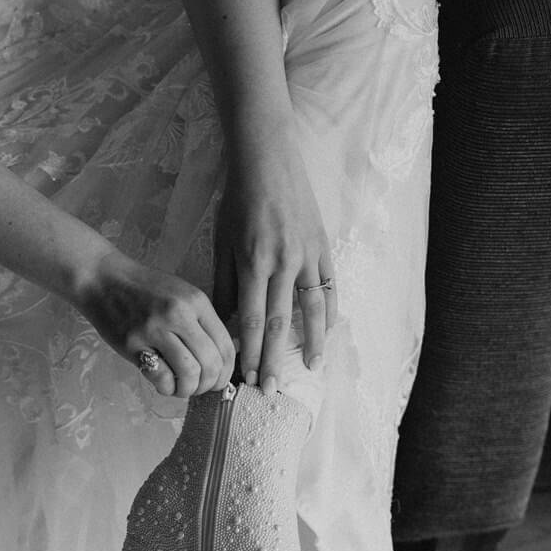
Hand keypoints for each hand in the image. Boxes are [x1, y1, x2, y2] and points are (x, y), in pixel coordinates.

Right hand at [75, 250, 236, 397]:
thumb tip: (221, 357)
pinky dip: (167, 388)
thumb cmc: (144, 289)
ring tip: (182, 387)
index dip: (227, 371)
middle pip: (211, 363)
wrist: (103, 279)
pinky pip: (160, 376)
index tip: (220, 380)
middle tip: (201, 387)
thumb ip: (202, 321)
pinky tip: (164, 384)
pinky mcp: (132, 345)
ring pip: (189, 373)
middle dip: (211, 384)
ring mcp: (154, 330)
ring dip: (189, 389)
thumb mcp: (181, 294)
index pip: (225, 345)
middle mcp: (178, 315)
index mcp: (196, 302)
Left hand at [214, 127, 337, 390]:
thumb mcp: (221, 242)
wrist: (268, 160)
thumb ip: (225, 284)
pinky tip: (326, 334)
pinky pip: (329, 287)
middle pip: (279, 323)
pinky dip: (329, 313)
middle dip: (273, 360)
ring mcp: (307, 256)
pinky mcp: (323, 247)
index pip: (251, 320)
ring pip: (310, 310)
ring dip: (309, 344)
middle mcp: (283, 263)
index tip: (246, 377)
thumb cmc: (237, 201)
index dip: (249, 352)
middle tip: (270, 389)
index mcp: (253, 263)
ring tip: (309, 369)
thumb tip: (224, 324)